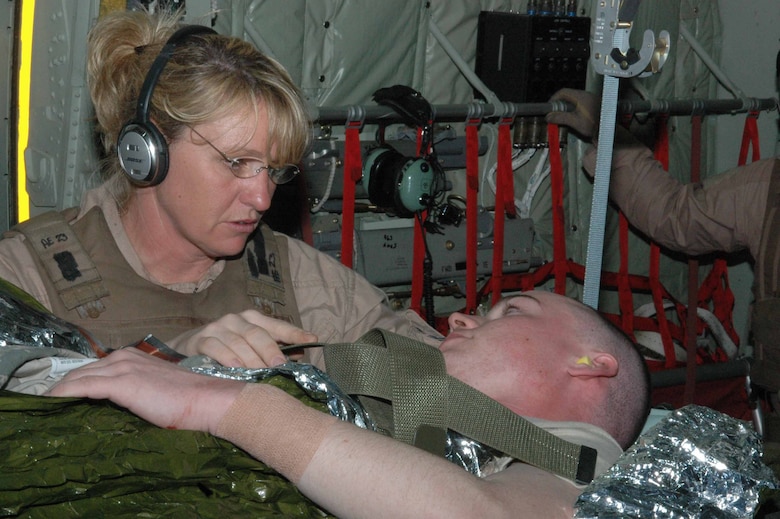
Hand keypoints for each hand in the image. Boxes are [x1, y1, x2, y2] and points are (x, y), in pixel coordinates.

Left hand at [47, 348, 242, 433]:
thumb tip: (118, 407)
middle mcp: (124, 357)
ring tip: (44, 408)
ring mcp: (123, 368)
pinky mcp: (122, 382)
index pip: (93, 369)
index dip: (74, 384)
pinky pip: (82, 387)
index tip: (60, 400)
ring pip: (78, 377)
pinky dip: (63, 395)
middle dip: (61, 387)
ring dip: (58, 392)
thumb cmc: (189, 402)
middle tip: (46, 406)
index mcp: (133, 358)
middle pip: (80, 371)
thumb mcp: (157, 391)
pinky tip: (51, 404)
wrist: (208, 400)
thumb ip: (136, 391)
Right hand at [167, 310, 316, 367]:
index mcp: (253, 319)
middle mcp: (236, 319)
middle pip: (258, 334)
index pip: (277, 326)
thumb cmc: (225, 350)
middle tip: (281, 367)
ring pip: (239, 343)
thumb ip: (271, 351)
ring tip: (261, 373)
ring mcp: (218, 328)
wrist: (185, 350)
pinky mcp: (200, 339)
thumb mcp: (248, 348)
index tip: (313, 339)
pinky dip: (228, 358)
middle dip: (272, 351)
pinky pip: (217, 348)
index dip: (295, 333)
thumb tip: (299, 358)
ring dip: (252, 360)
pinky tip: (237, 369)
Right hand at [545, 88, 600, 140]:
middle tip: (554, 114)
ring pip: (573, 101)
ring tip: (563, 117)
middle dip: (559, 105)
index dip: (554, 98)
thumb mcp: (575, 122)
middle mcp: (585, 95)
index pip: (563, 92)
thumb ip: (560, 118)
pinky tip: (573, 119)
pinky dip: (573, 110)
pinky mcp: (593, 105)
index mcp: (580, 96)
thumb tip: (548, 117)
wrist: (610, 129)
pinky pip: (579, 104)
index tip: (549, 107)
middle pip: (568, 96)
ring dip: (566, 108)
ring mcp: (590, 100)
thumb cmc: (594, 124)